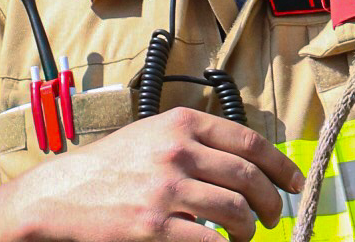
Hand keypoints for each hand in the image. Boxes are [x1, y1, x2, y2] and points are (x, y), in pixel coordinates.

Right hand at [0, 108, 301, 241]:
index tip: (295, 183)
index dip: (280, 166)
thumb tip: (244, 161)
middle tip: (274, 217)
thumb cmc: (110, 167)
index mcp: (182, 123)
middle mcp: (178, 151)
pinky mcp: (153, 228)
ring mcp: (167, 190)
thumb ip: (195, 141)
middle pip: (248, 178)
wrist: (60, 196)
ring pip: (235, 211)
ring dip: (250, 229)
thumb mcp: (153, 135)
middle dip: (270, 202)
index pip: (249, 143)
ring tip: (247, 236)